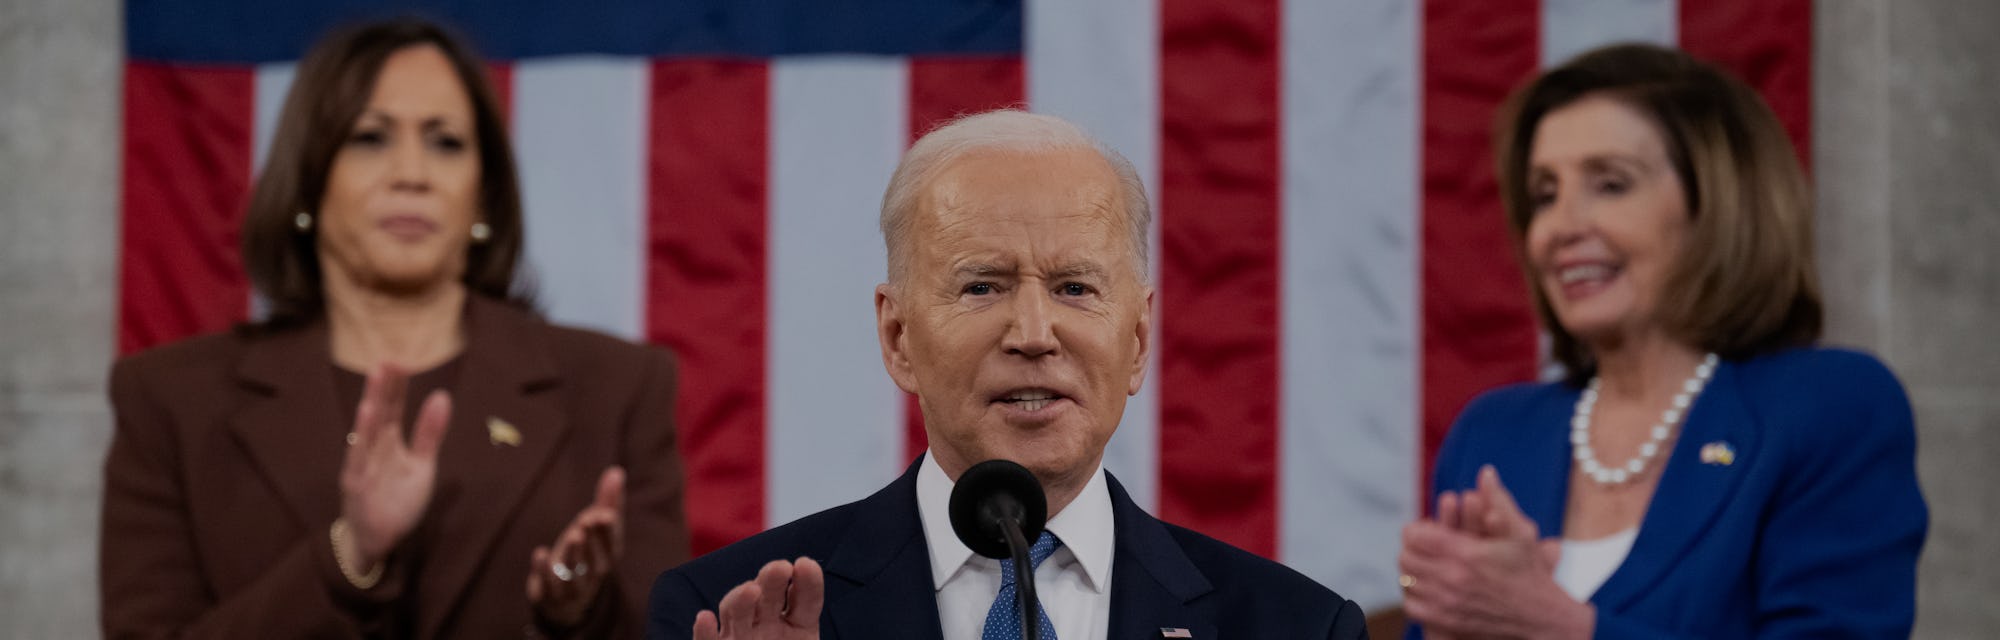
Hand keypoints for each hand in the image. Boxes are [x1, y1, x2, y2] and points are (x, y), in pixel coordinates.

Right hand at [338, 364, 451, 568]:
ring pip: (365, 434)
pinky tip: (363, 424)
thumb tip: (442, 396)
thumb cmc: (397, 499)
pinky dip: (359, 444)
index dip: (398, 386)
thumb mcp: (422, 465)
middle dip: (382, 389)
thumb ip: (430, 433)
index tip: (403, 361)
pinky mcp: (356, 487)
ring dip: (370, 410)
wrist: (379, 539)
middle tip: (386, 360)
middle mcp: (373, 449)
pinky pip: (357, 462)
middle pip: (379, 414)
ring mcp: (362, 466)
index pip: (394, 408)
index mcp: (389, 442)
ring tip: (374, 385)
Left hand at [529, 466, 626, 626]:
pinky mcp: (549, 594)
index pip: (612, 544)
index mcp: (607, 557)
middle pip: (596, 558)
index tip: (606, 513)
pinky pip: (547, 584)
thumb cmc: (585, 554)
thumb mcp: (595, 528)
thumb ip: (607, 502)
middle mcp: (592, 573)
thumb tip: (616, 471)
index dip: (610, 530)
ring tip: (574, 534)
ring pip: (575, 573)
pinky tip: (540, 553)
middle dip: (594, 539)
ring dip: (575, 553)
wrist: (566, 599)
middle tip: (589, 518)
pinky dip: (543, 570)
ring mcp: (571, 586)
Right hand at [693, 558, 823, 639]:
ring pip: (738, 612)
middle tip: (779, 568)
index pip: (806, 600)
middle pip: (770, 597)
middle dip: (773, 581)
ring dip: (741, 599)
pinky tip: (705, 619)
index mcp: (800, 627)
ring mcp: (741, 638)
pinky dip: (704, 632)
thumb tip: (818, 590)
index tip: (806, 565)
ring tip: (750, 591)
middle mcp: (768, 625)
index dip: (807, 583)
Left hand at [1399, 466, 1587, 639]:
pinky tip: (1426, 587)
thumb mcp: (1519, 534)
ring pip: (1407, 582)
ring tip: (1423, 564)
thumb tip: (1486, 472)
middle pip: (1407, 558)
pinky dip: (1414, 595)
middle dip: (1411, 549)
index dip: (1415, 530)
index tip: (1423, 529)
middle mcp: (1453, 580)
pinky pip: (1413, 606)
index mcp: (1466, 554)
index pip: (1416, 536)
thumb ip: (1499, 500)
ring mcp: (1448, 604)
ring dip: (1411, 571)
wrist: (1540, 618)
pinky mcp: (1446, 622)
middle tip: (1420, 546)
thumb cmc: (1529, 573)